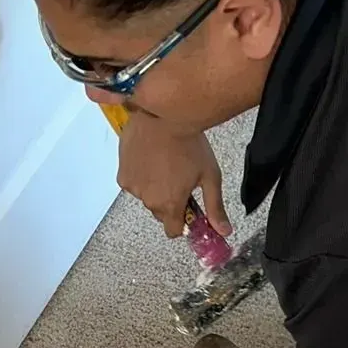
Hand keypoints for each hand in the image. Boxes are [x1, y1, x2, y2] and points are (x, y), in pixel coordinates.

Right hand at [115, 116, 229, 238]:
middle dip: (168, 201)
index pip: (174, 231)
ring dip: (153, 187)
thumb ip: (215, 207)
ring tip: (163, 163)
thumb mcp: (210, 175)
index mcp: (171, 205)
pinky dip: (140, 175)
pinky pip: (133, 183)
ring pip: (146, 197)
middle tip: (178, 179)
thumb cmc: (190, 143)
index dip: (182, 222)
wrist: (164, 115)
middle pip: (160, 212)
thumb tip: (224, 232)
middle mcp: (149, 200)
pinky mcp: (122, 175)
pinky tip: (149, 158)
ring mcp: (134, 188)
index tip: (187, 208)